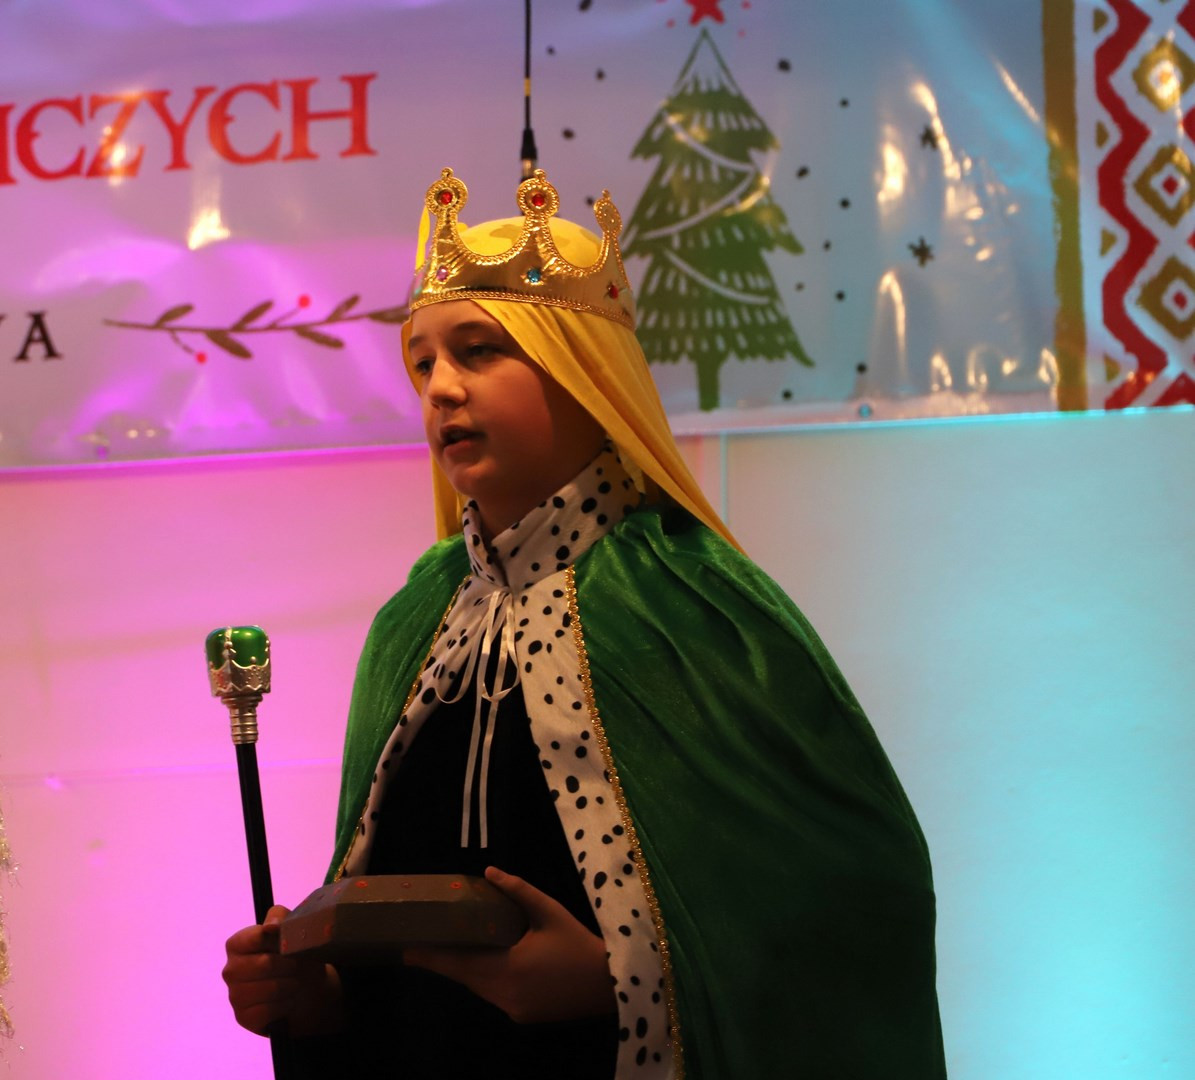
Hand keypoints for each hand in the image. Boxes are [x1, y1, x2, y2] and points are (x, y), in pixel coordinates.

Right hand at [222, 905, 343, 1036]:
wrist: (304, 989)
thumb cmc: (293, 955)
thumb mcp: (291, 930)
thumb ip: (280, 918)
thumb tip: (271, 926)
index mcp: (237, 944)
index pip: (254, 938)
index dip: (276, 940)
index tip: (289, 944)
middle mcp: (230, 970)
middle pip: (265, 964)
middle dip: (289, 965)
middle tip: (297, 966)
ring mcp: (234, 996)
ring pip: (268, 989)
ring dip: (289, 985)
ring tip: (294, 982)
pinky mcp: (243, 1017)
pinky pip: (267, 1011)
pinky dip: (284, 1005)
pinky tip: (286, 1000)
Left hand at [404, 866, 615, 1024]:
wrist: (610, 984)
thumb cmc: (578, 943)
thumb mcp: (549, 911)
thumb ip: (518, 891)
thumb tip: (490, 871)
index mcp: (508, 968)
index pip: (458, 963)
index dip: (431, 956)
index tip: (405, 949)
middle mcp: (504, 995)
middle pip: (465, 977)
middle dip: (443, 962)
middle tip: (420, 946)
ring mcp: (513, 1009)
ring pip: (479, 988)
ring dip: (466, 970)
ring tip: (449, 950)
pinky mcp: (523, 1016)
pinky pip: (495, 995)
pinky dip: (487, 980)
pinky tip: (487, 964)